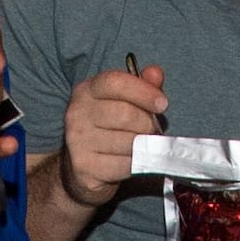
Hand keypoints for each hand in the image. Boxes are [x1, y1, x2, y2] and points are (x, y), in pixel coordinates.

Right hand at [53, 63, 167, 211]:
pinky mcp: (84, 166)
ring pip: (128, 142)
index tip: (162, 104)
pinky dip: (136, 164)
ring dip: (144, 146)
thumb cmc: (110, 129)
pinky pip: (125, 164)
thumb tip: (155, 73)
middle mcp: (77, 113)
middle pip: (126, 114)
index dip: (144, 91)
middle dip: (147, 124)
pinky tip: (130, 160)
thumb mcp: (126, 102)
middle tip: (151, 131)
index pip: (115, 82)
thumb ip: (143, 86)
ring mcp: (78, 141)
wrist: (83, 167)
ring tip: (141, 146)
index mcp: (86, 90)